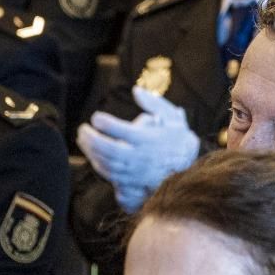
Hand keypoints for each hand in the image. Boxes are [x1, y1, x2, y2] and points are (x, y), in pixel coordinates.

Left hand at [75, 87, 199, 206]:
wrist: (191, 170)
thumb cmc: (179, 141)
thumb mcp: (174, 118)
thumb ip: (155, 104)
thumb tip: (136, 91)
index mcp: (149, 139)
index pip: (120, 130)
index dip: (104, 123)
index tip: (97, 117)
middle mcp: (140, 157)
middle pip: (108, 148)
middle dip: (91, 139)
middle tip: (83, 129)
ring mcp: (136, 172)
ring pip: (106, 163)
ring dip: (91, 151)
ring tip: (84, 140)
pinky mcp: (134, 183)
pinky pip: (110, 175)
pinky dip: (99, 165)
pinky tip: (94, 156)